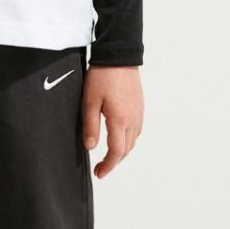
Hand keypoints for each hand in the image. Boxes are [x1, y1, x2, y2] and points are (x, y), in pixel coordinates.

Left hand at [81, 64, 143, 178]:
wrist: (119, 55)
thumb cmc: (102, 76)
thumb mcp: (89, 101)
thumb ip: (90, 126)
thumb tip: (91, 148)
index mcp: (120, 120)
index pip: (117, 152)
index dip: (108, 166)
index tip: (99, 173)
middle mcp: (133, 119)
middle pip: (127, 150)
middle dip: (114, 161)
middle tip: (101, 167)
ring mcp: (139, 112)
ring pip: (133, 141)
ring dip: (122, 151)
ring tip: (109, 155)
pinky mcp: (140, 106)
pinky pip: (136, 129)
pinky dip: (128, 139)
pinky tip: (119, 136)